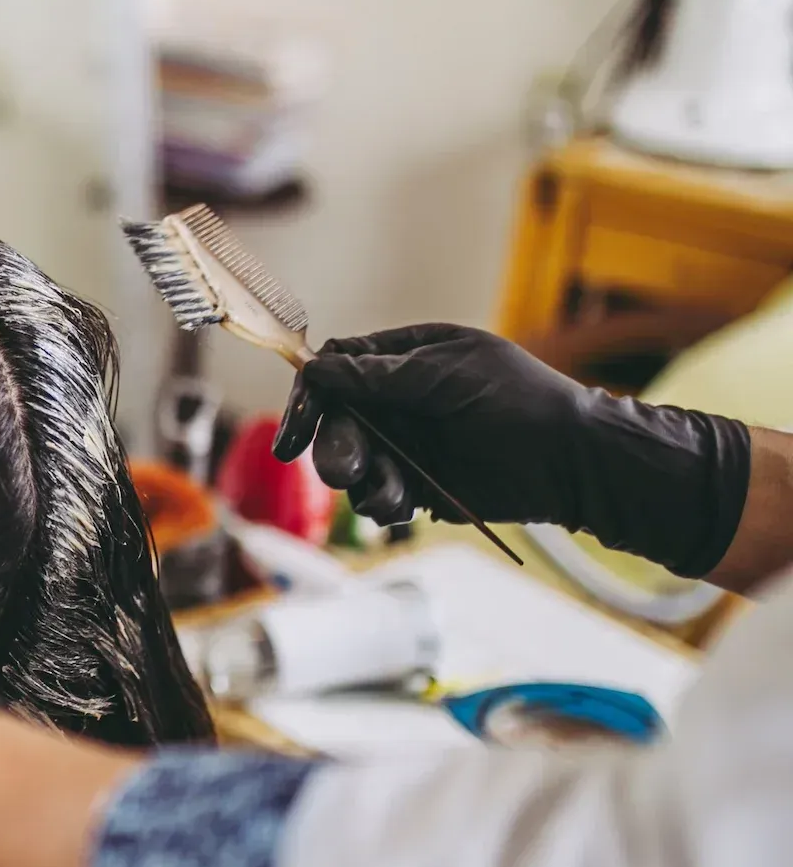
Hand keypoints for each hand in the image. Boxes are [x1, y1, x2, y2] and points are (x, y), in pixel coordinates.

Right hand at [271, 323, 751, 578]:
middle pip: (337, 422)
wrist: (573, 463)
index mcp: (407, 359)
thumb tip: (315, 369)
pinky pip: (379, 496)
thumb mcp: (443, 376)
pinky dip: (384, 503)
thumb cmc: (517, 403)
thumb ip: (376, 376)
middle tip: (346, 471)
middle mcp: (400, 401)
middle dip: (336, 447)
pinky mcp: (420, 487)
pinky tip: (406, 506)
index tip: (294, 433)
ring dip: (362, 480)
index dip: (311, 399)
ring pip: (353, 464)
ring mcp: (409, 445)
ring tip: (390, 495)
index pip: (338, 370)